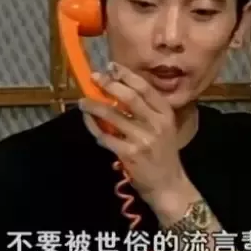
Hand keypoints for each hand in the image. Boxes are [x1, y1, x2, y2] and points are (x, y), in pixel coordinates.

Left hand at [78, 62, 189, 204]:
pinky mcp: (129, 154)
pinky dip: (95, 128)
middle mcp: (156, 124)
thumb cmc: (163, 153)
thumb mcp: (163, 127)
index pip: (145, 88)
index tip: (111, 66)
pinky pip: (106, 137)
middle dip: (109, 85)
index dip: (126, 75)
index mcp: (165, 114)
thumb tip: (120, 89)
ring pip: (112, 116)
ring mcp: (143, 139)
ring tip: (83, 102)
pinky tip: (89, 123)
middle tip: (94, 77)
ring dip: (94, 106)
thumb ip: (147, 110)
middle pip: (129, 97)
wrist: (168, 184)